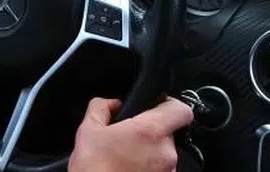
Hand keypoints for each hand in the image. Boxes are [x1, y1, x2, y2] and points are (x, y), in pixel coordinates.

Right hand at [68, 98, 191, 171]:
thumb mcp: (88, 130)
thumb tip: (112, 104)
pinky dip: (149, 168)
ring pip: (164, 153)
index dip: (170, 104)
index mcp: (149, 131)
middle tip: (129, 138)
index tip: (157, 106)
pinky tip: (130, 169)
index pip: (181, 110)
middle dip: (151, 133)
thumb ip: (102, 108)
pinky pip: (161, 169)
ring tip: (127, 158)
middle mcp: (165, 152)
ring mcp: (168, 171)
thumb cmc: (93, 168)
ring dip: (150, 152)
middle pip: (169, 132)